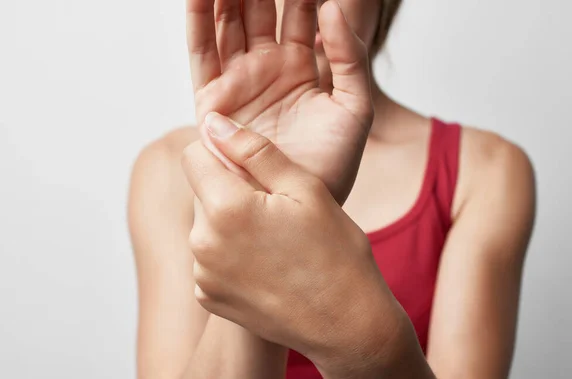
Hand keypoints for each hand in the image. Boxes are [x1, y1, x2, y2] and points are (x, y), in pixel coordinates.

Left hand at [182, 114, 407, 376]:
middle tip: (277, 209)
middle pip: (202, 191)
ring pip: (206, 224)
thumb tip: (214, 122)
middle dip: (231, 190)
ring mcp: (203, 274)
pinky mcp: (208, 296)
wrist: (346, 322)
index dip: (223, 153)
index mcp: (225, 208)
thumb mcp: (305, 189)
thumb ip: (254, 150)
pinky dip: (230, 254)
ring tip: (276, 240)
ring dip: (230, 222)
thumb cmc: (335, 252)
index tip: (253, 167)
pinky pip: (209, 258)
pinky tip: (266, 264)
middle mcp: (202, 242)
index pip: (194, 155)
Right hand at [186, 0, 373, 203]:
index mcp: (300, 66)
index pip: (297, 12)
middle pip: (257, 10)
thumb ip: (349, 58)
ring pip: (227, 23)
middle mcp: (266, 68)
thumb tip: (331, 8)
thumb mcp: (355, 108)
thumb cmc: (332, 164)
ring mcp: (238, 81)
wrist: (300, 205)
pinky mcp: (213, 101)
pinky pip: (201, 52)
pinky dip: (197, 20)